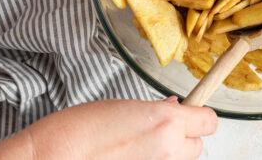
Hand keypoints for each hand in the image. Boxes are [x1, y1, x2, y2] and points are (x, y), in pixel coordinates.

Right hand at [0, 97, 217, 159]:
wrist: (52, 158)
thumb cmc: (80, 129)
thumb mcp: (123, 106)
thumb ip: (156, 110)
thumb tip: (175, 108)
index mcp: (167, 121)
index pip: (209, 121)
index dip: (199, 117)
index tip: (191, 115)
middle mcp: (169, 147)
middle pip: (198, 146)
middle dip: (183, 139)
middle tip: (159, 133)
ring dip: (169, 154)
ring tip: (138, 148)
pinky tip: (131, 158)